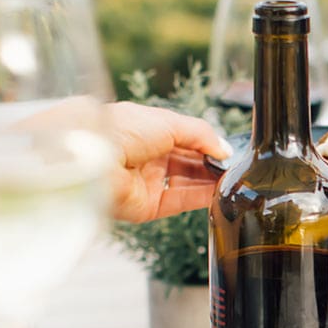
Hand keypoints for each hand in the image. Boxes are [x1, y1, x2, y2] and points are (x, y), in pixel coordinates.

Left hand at [107, 102, 228, 221]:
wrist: (94, 157)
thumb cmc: (122, 130)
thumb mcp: (169, 122)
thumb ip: (202, 135)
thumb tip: (224, 148)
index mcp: (148, 131)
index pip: (185, 139)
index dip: (207, 144)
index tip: (227, 149)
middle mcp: (147, 157)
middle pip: (188, 162)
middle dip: (211, 163)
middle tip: (233, 166)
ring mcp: (148, 182)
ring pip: (187, 183)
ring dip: (210, 180)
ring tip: (231, 178)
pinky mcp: (148, 206)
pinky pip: (181, 201)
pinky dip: (201, 196)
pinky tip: (218, 190)